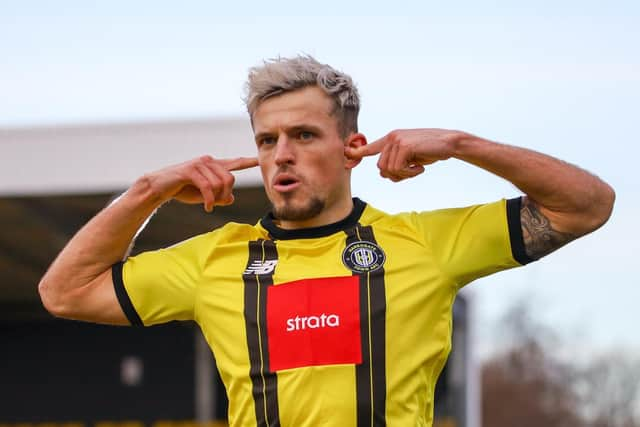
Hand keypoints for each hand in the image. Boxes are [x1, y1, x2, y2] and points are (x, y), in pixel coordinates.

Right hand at [143, 155, 258, 211]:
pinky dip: (209, 199)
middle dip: (226, 194)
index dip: (248, 161)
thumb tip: (231, 198)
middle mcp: (208, 162)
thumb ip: (219, 196)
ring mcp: (199, 164)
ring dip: (216, 198)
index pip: (235, 162)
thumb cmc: (182, 190)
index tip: (259, 159)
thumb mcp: (204, 195)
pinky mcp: (191, 170)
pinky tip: (207, 207)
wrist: (159, 188)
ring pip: (220, 184)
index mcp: (213, 166)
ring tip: (209, 205)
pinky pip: (208, 187)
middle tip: (217, 204)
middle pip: (230, 179)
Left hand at [345, 129, 463, 181]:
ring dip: (404, 175)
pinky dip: (409, 173)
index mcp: (391, 138)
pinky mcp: (404, 145)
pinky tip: (420, 168)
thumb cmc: (430, 151)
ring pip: (388, 169)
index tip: (345, 153)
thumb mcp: (410, 157)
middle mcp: (391, 137)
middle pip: (381, 167)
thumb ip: (395, 163)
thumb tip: (383, 174)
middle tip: (411, 171)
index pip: (370, 147)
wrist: (449, 143)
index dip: (357, 152)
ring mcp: (397, 140)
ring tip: (417, 168)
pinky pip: (398, 168)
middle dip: (395, 175)